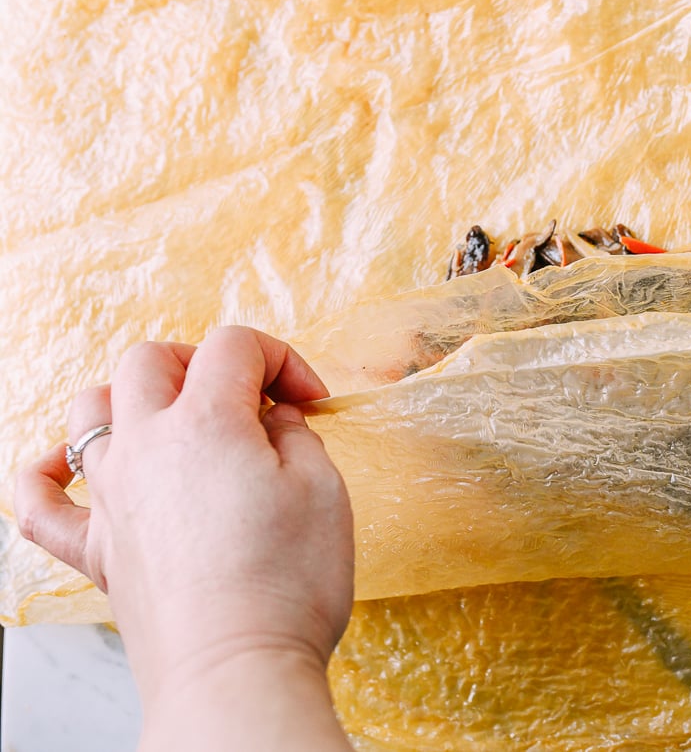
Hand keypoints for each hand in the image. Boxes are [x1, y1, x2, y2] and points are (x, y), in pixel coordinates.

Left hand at [14, 327, 354, 749]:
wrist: (237, 670)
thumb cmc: (289, 584)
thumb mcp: (325, 488)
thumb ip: (296, 434)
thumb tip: (274, 418)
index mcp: (206, 422)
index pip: (233, 346)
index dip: (281, 358)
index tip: (311, 400)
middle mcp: (144, 447)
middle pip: (150, 361)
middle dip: (202, 362)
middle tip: (247, 400)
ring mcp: (110, 498)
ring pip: (88, 411)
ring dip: (132, 400)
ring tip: (175, 424)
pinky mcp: (94, 551)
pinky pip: (38, 501)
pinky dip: (45, 473)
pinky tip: (64, 467)